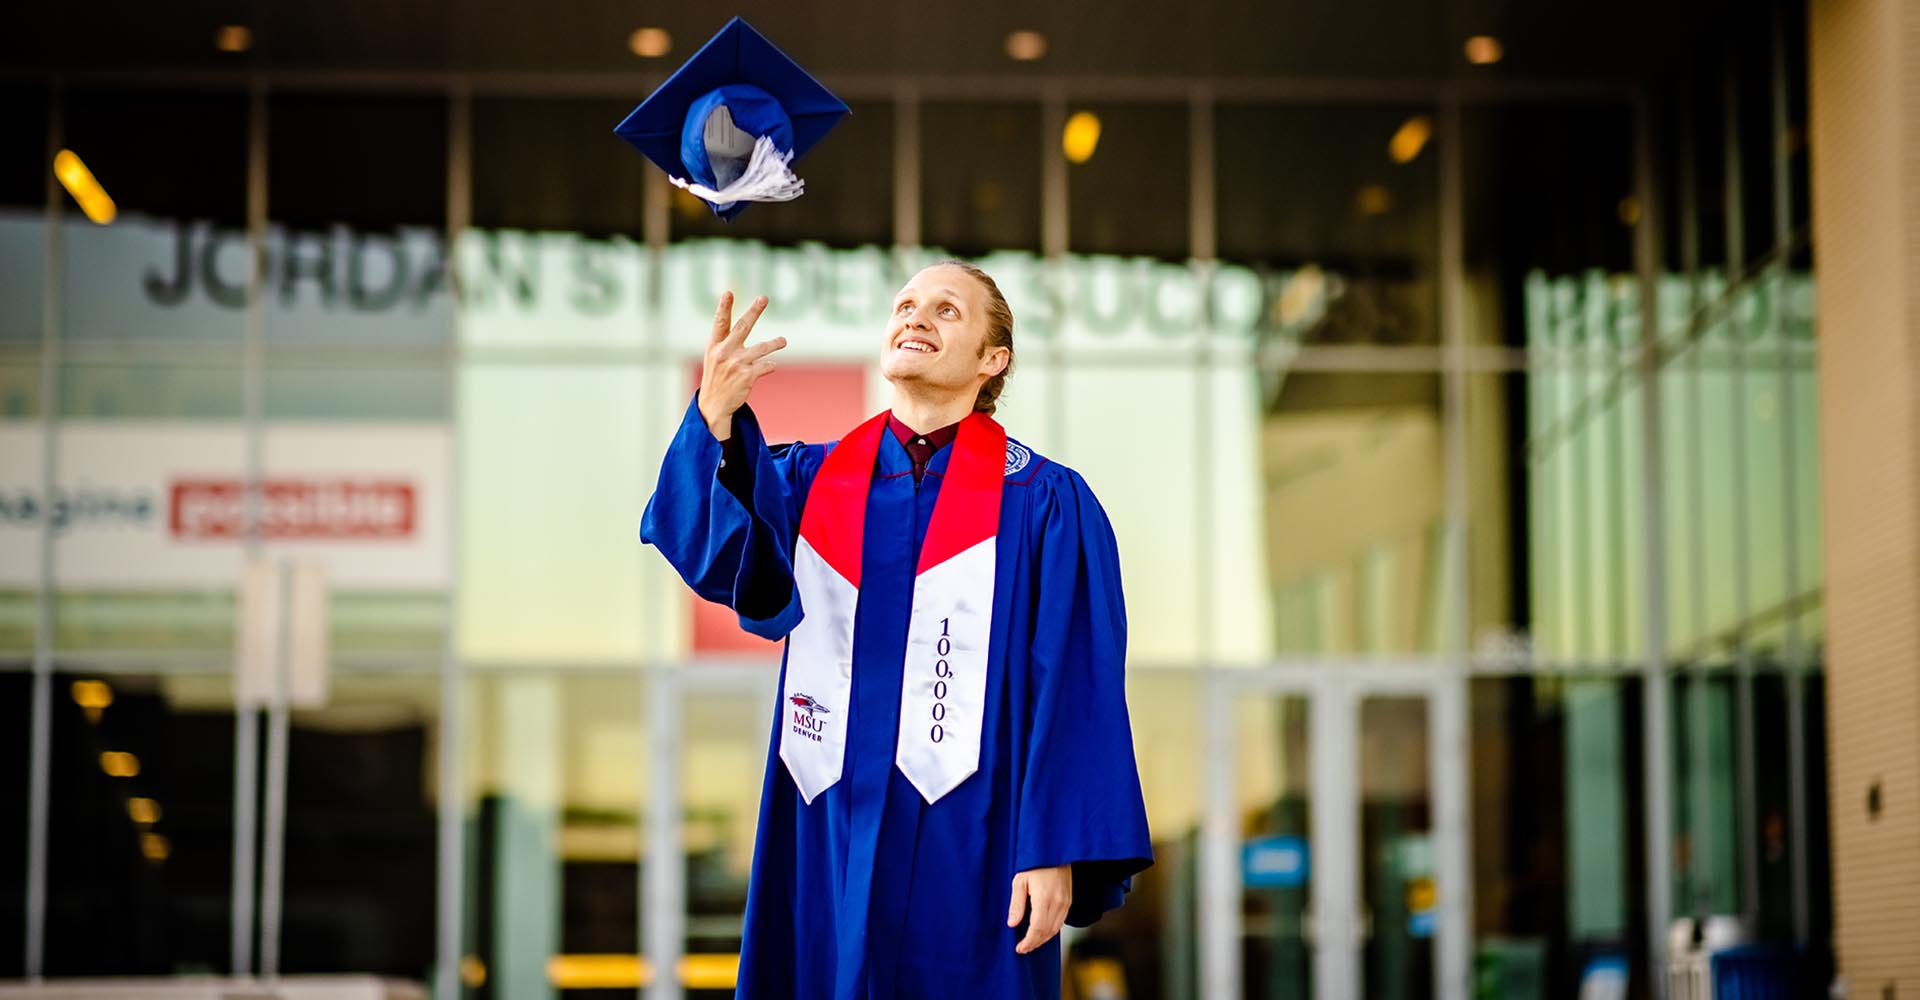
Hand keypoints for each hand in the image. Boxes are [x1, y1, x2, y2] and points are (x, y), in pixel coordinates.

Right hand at [698, 292, 785, 440]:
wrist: (713, 406)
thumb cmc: (716, 378)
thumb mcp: (714, 358)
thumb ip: (725, 341)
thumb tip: (743, 322)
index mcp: (714, 346)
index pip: (720, 323)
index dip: (724, 307)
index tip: (728, 293)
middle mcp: (724, 353)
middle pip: (742, 327)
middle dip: (754, 312)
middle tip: (763, 298)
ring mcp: (736, 364)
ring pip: (761, 348)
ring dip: (775, 344)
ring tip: (783, 341)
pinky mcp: (747, 376)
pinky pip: (765, 366)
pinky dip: (770, 366)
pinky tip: (771, 366)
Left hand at [1007, 864, 1071, 954]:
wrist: (1055, 851)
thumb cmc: (1035, 863)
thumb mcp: (1020, 880)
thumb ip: (1016, 904)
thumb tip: (1012, 924)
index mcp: (1044, 899)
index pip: (1037, 929)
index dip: (1028, 942)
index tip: (1019, 948)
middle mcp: (1058, 904)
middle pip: (1047, 932)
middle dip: (1034, 943)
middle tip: (1023, 949)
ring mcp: (1066, 903)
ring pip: (1055, 929)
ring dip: (1043, 939)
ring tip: (1031, 943)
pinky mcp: (1069, 901)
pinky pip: (1061, 922)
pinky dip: (1051, 931)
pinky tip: (1042, 932)